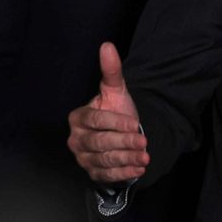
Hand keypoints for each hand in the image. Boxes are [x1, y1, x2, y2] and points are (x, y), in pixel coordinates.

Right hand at [67, 42, 148, 181]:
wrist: (122, 133)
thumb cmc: (116, 110)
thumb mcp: (116, 90)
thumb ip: (111, 70)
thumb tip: (107, 45)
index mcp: (79, 118)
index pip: (96, 121)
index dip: (116, 123)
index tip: (135, 124)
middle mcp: (76, 139)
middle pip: (100, 142)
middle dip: (124, 142)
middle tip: (143, 142)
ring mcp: (83, 158)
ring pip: (104, 160)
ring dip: (126, 159)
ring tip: (144, 156)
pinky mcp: (92, 173)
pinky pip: (106, 176)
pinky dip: (123, 174)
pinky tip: (138, 169)